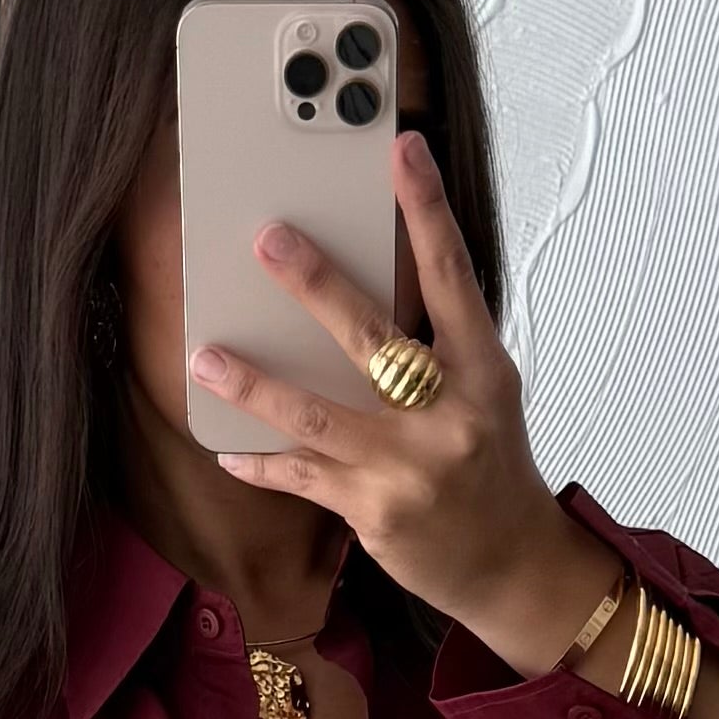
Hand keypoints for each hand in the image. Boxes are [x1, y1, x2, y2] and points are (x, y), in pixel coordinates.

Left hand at [188, 131, 614, 681]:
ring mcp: (409, 468)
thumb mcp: (482, 397)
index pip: (454, 277)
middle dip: (316, 285)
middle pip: (372, 339)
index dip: (428, 210)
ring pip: (316, 415)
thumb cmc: (489, 469)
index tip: (404, 151)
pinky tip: (228, 446)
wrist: (512, 567)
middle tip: (268, 240)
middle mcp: (449, 415)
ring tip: (207, 357)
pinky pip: (303, 478)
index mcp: (483, 372)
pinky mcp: (375, 513)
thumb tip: (355, 294)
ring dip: (255, 384)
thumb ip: (435, 348)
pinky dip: (262, 462)